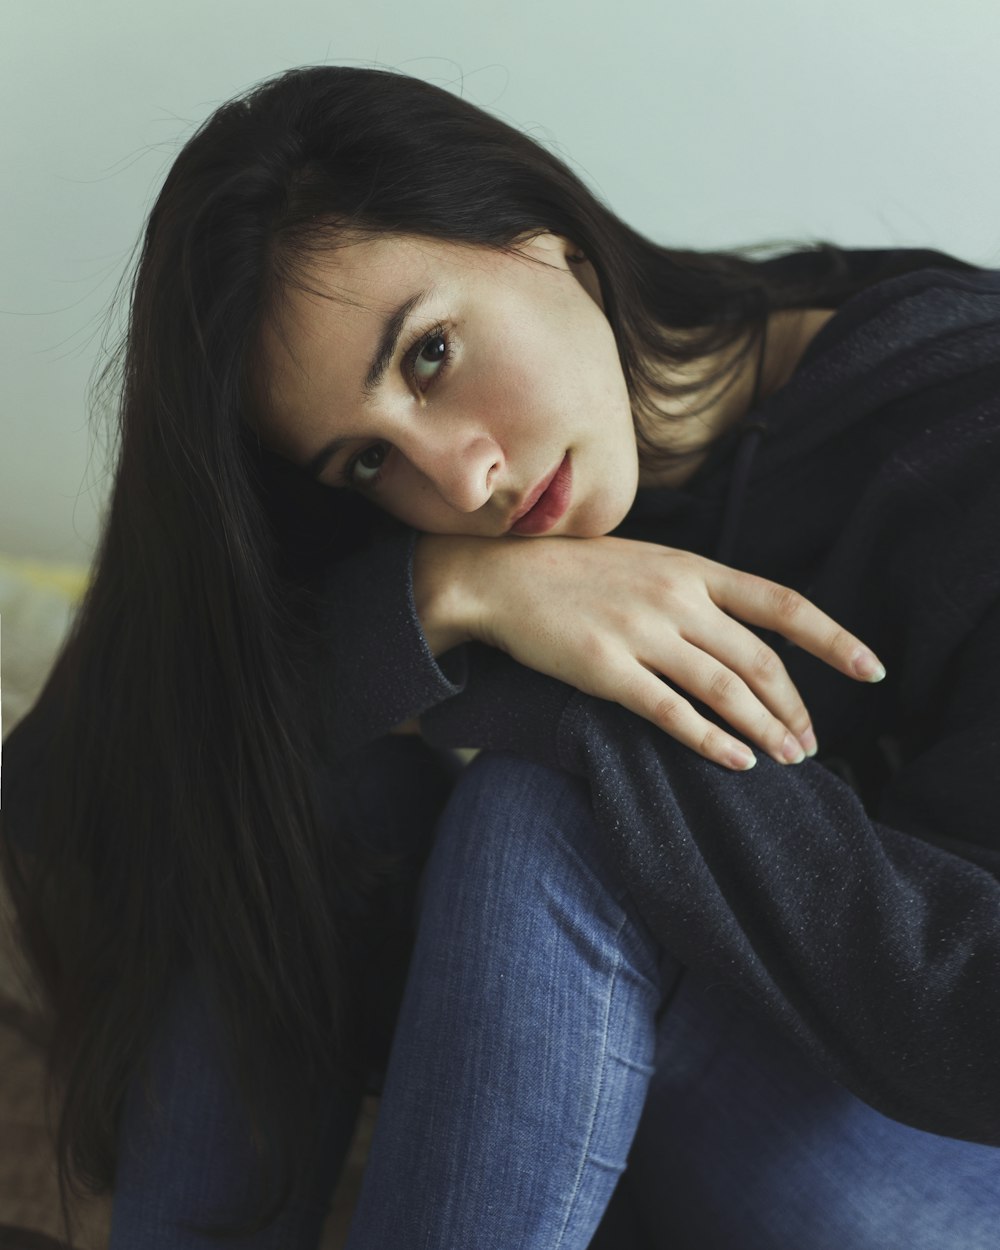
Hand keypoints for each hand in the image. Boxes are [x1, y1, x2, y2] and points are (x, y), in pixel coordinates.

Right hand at [414, 533, 885, 770]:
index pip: (782, 603)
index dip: (833, 638)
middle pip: (760, 660)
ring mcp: (640, 631)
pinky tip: (735, 762)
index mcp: (692, 567)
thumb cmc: (576, 571)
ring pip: (725, 690)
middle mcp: (675, 597)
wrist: (499, 575)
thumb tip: (748, 627)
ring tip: (787, 760)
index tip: (870, 669)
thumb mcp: (648, 560)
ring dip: (764, 730)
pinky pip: (671, 711)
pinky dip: (710, 740)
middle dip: (794, 708)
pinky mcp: (605, 668)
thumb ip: (697, 588)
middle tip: (810, 745)